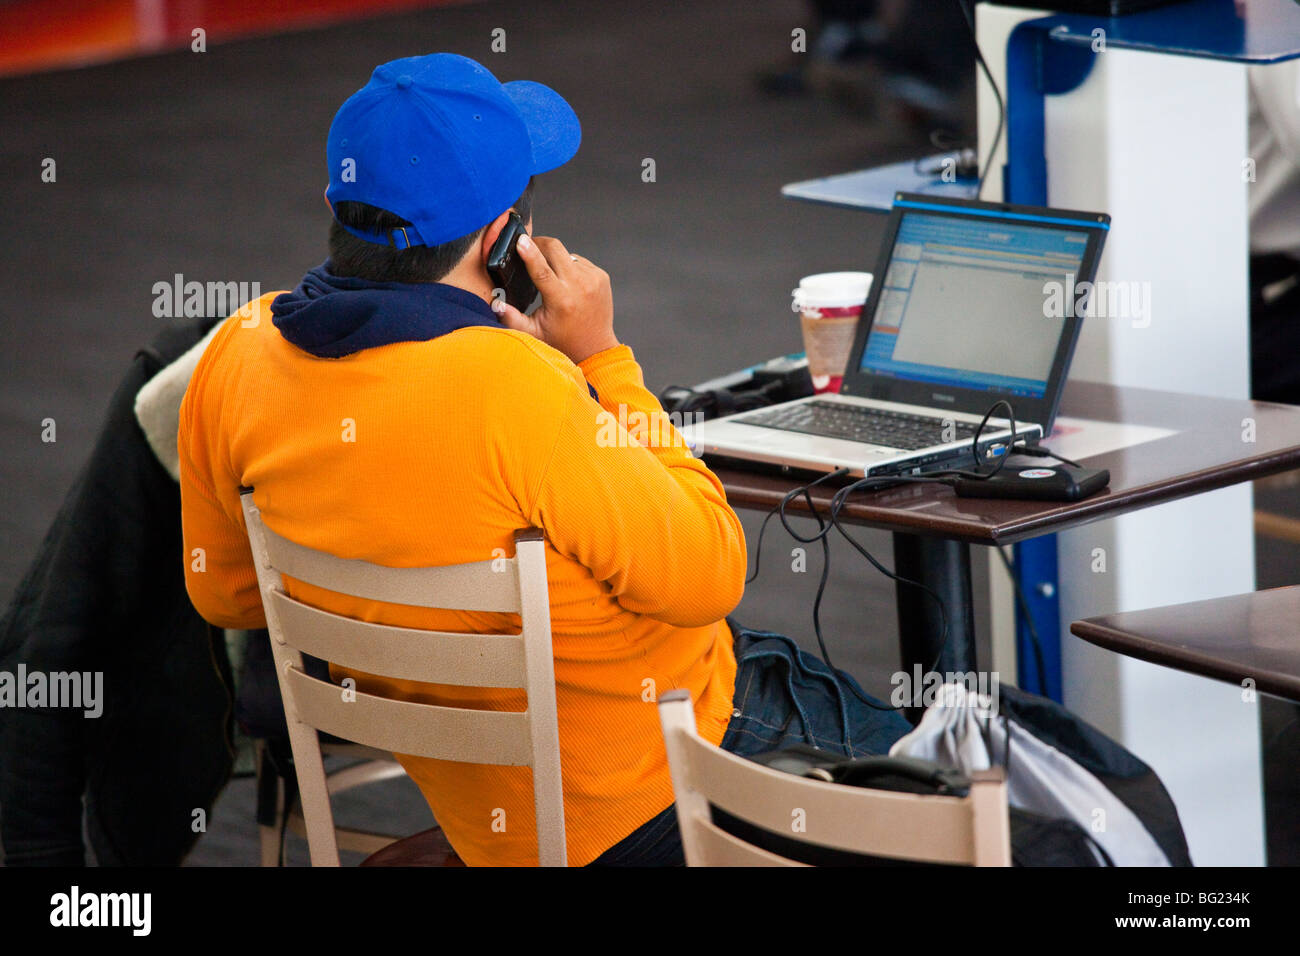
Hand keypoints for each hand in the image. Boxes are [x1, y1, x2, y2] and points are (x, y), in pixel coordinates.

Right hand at [492, 233, 618, 364]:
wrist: (595, 347)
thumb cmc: (563, 340)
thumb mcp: (533, 332)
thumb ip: (511, 317)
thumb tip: (496, 303)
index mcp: (561, 300)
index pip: (542, 270)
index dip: (530, 252)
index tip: (521, 239)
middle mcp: (580, 286)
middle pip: (556, 249)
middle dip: (540, 244)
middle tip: (530, 248)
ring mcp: (593, 279)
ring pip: (567, 254)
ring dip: (556, 260)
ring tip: (554, 279)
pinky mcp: (601, 276)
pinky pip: (580, 260)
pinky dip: (570, 266)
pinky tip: (568, 282)